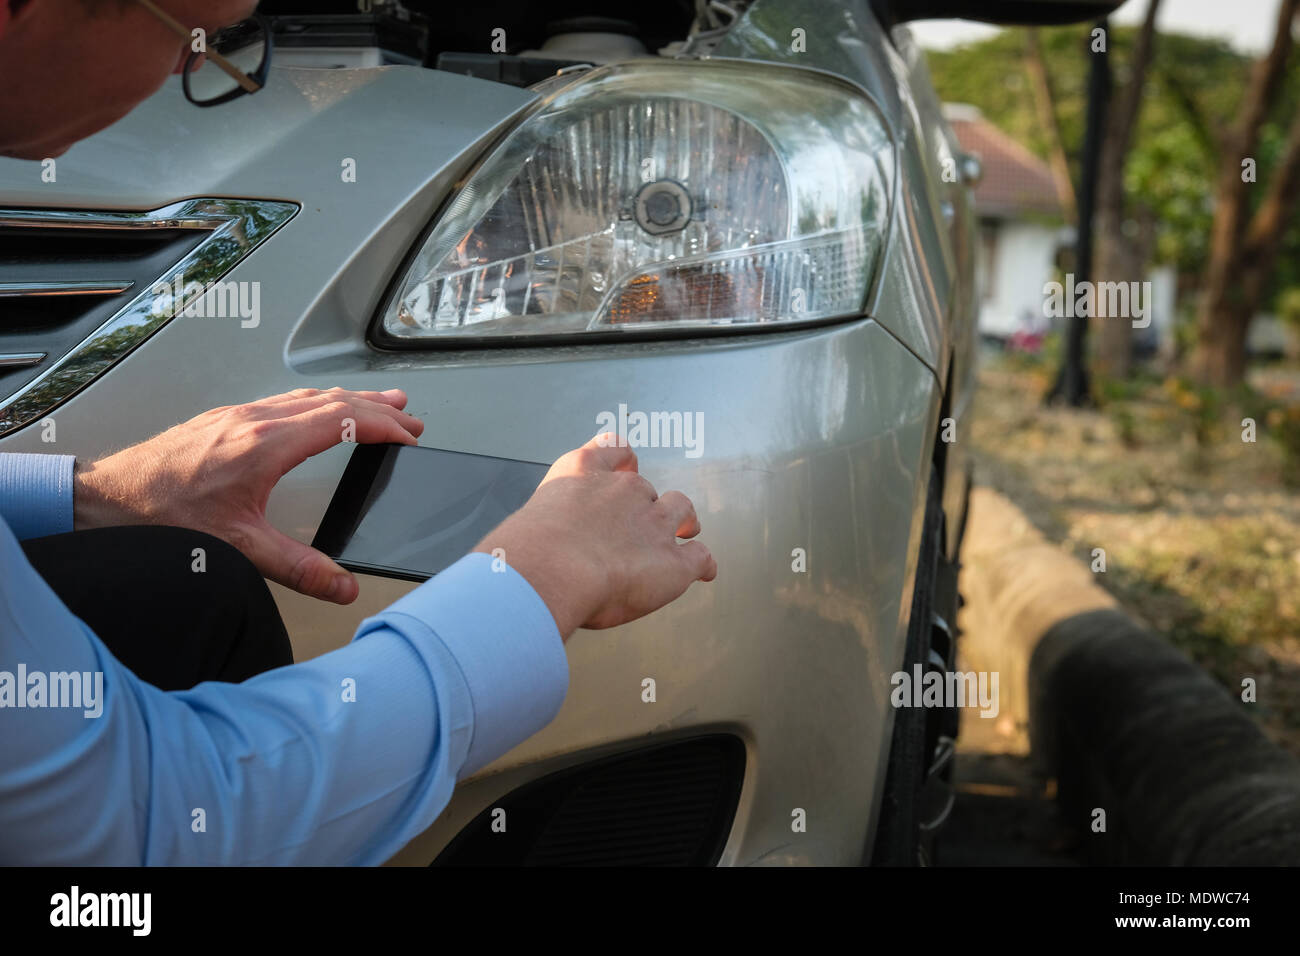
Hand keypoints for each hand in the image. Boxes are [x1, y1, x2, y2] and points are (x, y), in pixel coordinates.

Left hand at [73, 387, 423, 603]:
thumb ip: (297, 568)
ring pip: (307, 397)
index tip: (410, 432)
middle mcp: (253, 421)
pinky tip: (317, 412)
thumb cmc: (159, 516)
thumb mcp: (237, 548)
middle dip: (377, 406)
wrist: (103, 500)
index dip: (383, 424)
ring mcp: (237, 416)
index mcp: (264, 444)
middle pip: (331, 401)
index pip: (342, 420)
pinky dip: (317, 403)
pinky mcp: (223, 420)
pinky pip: (283, 400)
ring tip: (378, 403)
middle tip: (409, 414)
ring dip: (349, 399)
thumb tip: (342, 585)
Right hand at [473, 434, 716, 637]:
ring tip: (686, 531)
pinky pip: (700, 556)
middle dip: (644, 506)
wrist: (550, 568)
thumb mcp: (528, 523)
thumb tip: (534, 552)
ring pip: (682, 510)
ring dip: (684, 521)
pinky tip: (703, 571)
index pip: (614, 449)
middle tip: (639, 528)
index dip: (624, 460)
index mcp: (583, 473)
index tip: (628, 466)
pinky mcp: (674, 561)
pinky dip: (702, 563)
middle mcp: (624, 490)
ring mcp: (654, 523)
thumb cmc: (527, 553)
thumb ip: (545, 527)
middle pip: (646, 489)